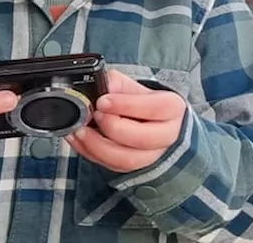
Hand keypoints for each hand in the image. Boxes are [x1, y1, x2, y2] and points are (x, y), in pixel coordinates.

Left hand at [67, 69, 186, 173]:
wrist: (152, 122)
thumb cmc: (143, 103)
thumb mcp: (134, 87)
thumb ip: (118, 84)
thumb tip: (103, 86)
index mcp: (172, 109)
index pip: (155, 109)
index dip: (127, 105)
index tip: (103, 101)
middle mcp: (168, 135)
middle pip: (142, 139)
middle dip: (113, 128)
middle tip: (95, 115)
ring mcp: (153, 155)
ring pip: (127, 159)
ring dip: (98, 146)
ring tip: (81, 130)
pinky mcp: (135, 167)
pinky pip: (113, 166)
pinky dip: (92, 153)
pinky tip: (80, 140)